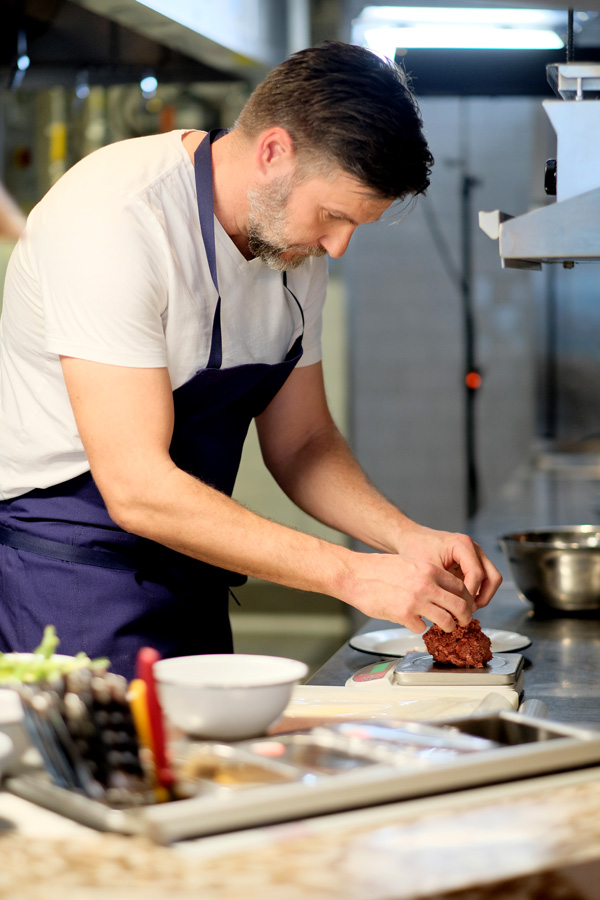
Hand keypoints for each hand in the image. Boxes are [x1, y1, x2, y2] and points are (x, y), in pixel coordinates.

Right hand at [342, 551, 479, 633]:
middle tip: (464, 622)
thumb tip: (444, 591)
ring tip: (444, 627)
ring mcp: (416, 601)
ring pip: (447, 621)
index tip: (465, 605)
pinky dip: (419, 627)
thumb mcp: (410, 563)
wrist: (355, 574)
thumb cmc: (379, 568)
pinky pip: (421, 628)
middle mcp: (426, 585)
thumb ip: (428, 575)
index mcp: (430, 570)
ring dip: (448, 627)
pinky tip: (412, 621)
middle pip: (460, 606)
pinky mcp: (403, 615)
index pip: (461, 587)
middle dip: (465, 617)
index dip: (466, 599)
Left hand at [395, 524, 501, 612]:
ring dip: (481, 596)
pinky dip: (476, 592)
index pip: (477, 574)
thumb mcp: (428, 569)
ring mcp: (475, 555)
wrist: (411, 538)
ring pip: (491, 580)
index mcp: (463, 545)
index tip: (459, 607)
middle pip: (493, 577)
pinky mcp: (472, 563)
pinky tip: (461, 601)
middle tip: (468, 611)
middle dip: (482, 597)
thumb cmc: (417, 548)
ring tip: (465, 608)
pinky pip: (483, 580)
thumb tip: (450, 610)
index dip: (470, 594)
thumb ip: (442, 586)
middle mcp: (474, 548)